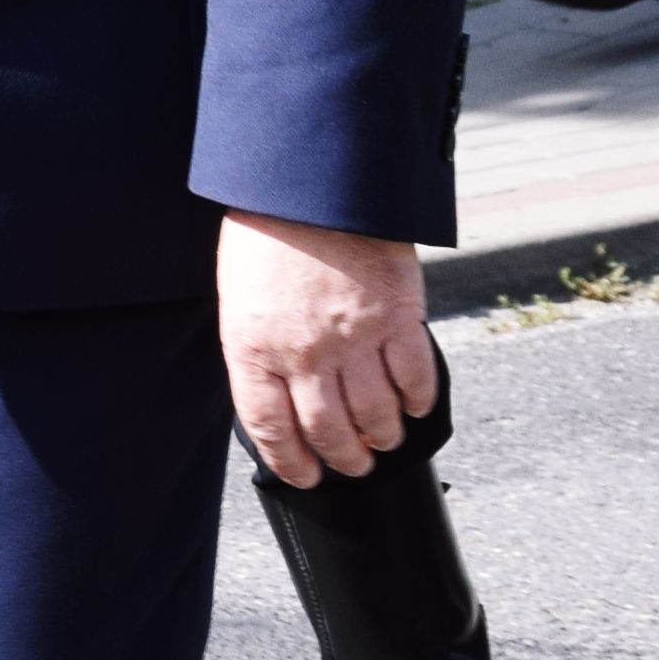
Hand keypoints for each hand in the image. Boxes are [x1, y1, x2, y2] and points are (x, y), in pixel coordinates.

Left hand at [217, 210, 437, 487]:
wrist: (310, 181)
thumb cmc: (265, 232)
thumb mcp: (239, 296)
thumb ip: (258, 347)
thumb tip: (277, 392)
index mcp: (253, 347)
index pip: (269, 429)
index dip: (292, 462)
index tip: (308, 478)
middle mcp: (303, 353)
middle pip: (328, 432)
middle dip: (344, 460)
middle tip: (354, 465)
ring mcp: (353, 337)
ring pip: (376, 415)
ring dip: (383, 438)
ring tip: (384, 441)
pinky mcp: (397, 316)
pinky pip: (415, 377)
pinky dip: (419, 401)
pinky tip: (416, 407)